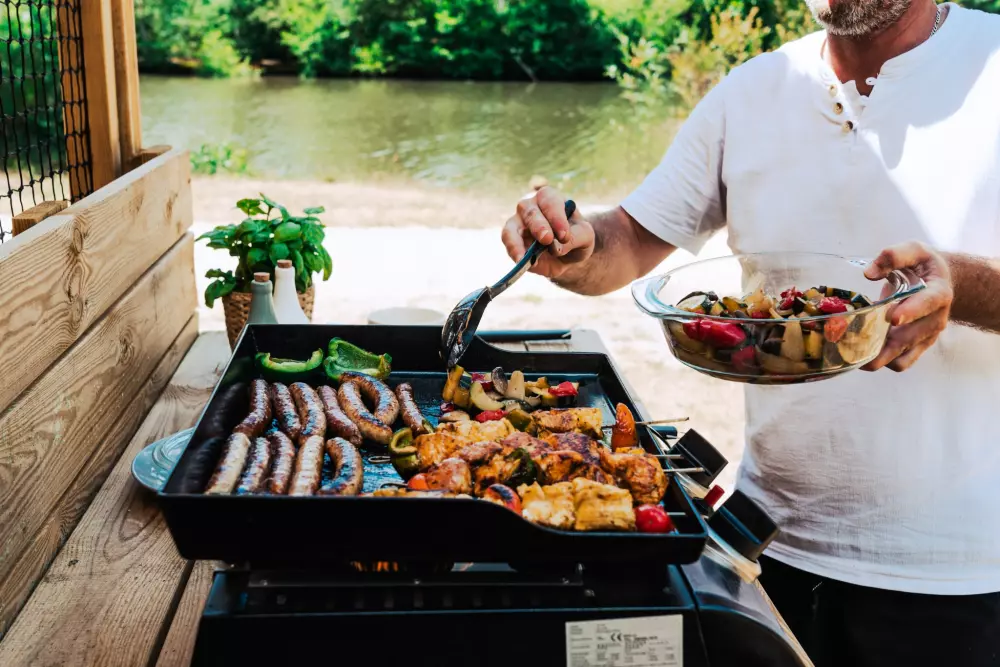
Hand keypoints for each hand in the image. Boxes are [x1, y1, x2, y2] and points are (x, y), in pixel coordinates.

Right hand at [501, 186, 594, 279]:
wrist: (567, 254)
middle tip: (547, 239)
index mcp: (551, 198)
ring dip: (516, 242)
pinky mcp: (511, 239)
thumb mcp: (586, 236)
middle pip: (530, 212)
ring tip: (523, 257)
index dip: (556, 218)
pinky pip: (508, 244)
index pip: (551, 202)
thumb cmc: (576, 237)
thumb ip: (576, 237)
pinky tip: (521, 262)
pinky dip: (514, 253)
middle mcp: (531, 206)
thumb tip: (555, 247)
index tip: (564, 235)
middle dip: (538, 226)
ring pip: (511, 228)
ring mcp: (517, 222)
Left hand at [862, 241, 953, 371]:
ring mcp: (926, 337)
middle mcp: (935, 319)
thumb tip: (869, 273)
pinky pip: (900, 363)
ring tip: (849, 353)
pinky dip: (881, 363)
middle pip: (909, 338)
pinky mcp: (917, 347)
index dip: (911, 311)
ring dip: (876, 358)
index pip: (928, 304)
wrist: (941, 282)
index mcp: (938, 293)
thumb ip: (893, 256)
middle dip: (882, 344)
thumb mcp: (913, 250)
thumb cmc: (923, 265)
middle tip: (852, 344)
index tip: (893, 318)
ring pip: (902, 356)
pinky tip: (860, 355)